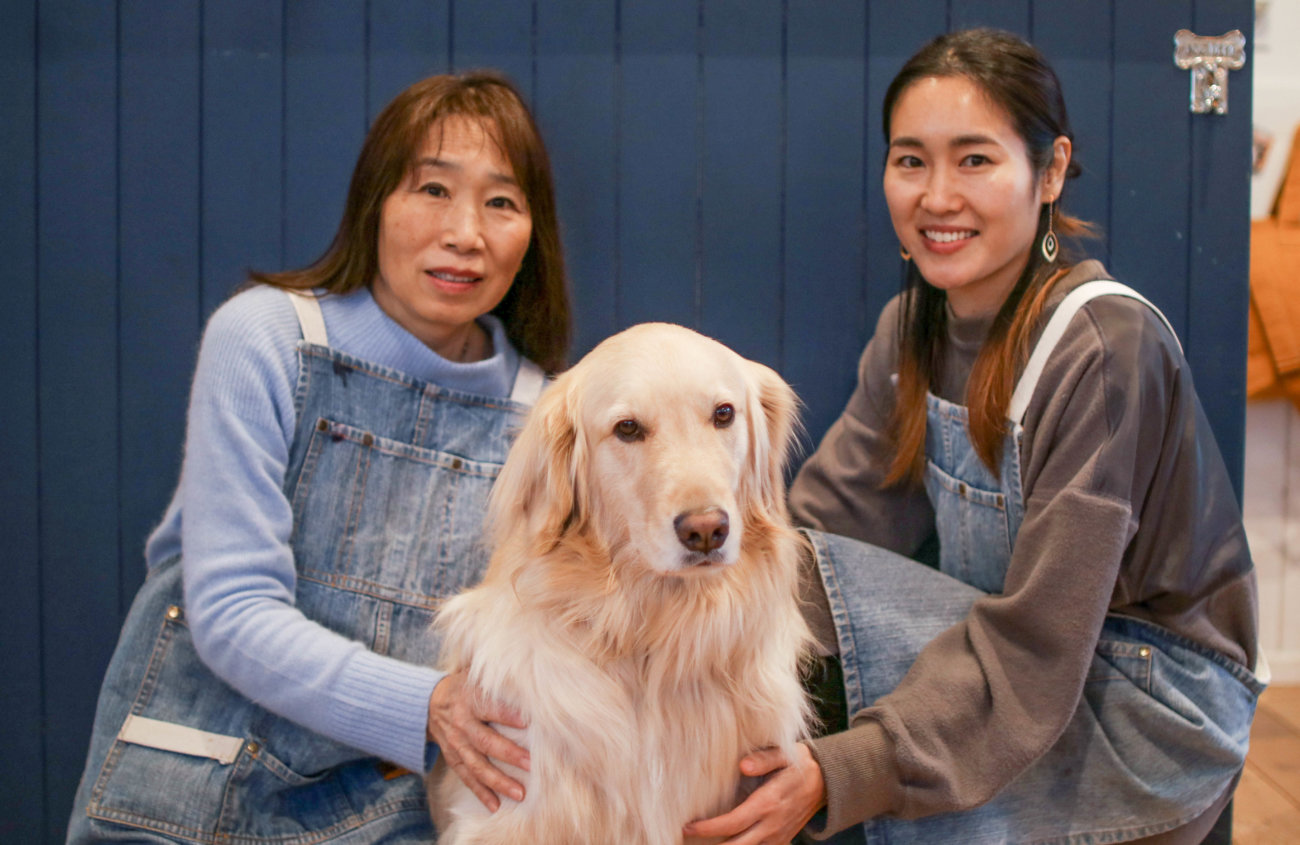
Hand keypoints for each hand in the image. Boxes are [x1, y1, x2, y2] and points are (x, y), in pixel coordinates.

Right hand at [427, 670, 529, 811]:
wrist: (428, 702)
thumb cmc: (464, 685)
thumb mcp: (474, 673)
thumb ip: (495, 673)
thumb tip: (526, 666)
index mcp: (469, 698)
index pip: (491, 707)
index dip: (508, 715)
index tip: (528, 723)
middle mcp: (461, 723)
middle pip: (486, 741)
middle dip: (509, 754)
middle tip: (531, 764)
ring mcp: (456, 743)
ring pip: (477, 765)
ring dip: (498, 781)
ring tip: (519, 793)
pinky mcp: (453, 758)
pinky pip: (466, 778)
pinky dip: (480, 793)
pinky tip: (495, 805)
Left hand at [682, 743, 825, 844]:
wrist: (825, 782)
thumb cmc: (798, 765)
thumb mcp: (784, 754)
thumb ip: (764, 758)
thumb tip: (742, 765)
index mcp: (769, 803)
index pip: (733, 823)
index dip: (708, 828)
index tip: (688, 826)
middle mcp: (772, 825)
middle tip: (686, 841)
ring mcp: (777, 837)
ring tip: (701, 844)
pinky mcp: (780, 842)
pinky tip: (724, 843)